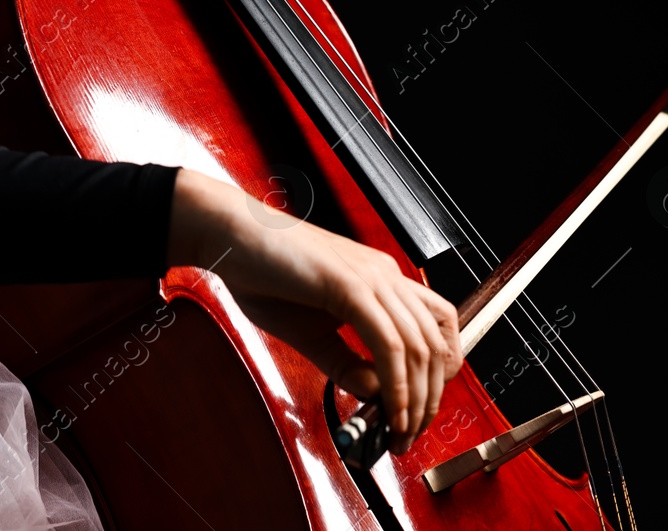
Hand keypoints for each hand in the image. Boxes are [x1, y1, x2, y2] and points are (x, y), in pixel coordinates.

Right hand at [168, 168, 462, 455]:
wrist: (230, 235)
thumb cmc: (262, 272)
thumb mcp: (311, 332)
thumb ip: (346, 363)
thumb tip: (377, 394)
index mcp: (379, 280)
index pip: (436, 329)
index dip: (437, 375)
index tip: (417, 410)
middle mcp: (384, 275)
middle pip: (435, 345)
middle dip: (429, 399)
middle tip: (410, 433)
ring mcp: (371, 277)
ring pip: (419, 347)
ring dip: (415, 398)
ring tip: (400, 428)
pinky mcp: (351, 285)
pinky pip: (389, 343)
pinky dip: (395, 383)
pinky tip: (387, 407)